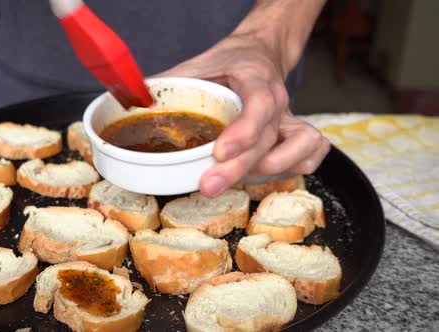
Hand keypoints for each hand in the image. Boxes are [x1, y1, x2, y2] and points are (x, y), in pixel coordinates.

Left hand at [156, 33, 329, 197]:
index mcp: (256, 79)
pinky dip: (293, 167)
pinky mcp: (295, 132)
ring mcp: (290, 118)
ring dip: (268, 170)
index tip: (219, 152)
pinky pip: (312, 153)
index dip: (243, 132)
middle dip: (238, 168)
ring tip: (230, 179)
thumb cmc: (228, 62)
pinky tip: (263, 173)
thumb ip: (170, 82)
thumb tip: (135, 103)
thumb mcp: (198, 63)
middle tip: (207, 185)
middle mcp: (278, 102)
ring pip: (300, 148)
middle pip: (267, 140)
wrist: (259, 54)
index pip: (259, 105)